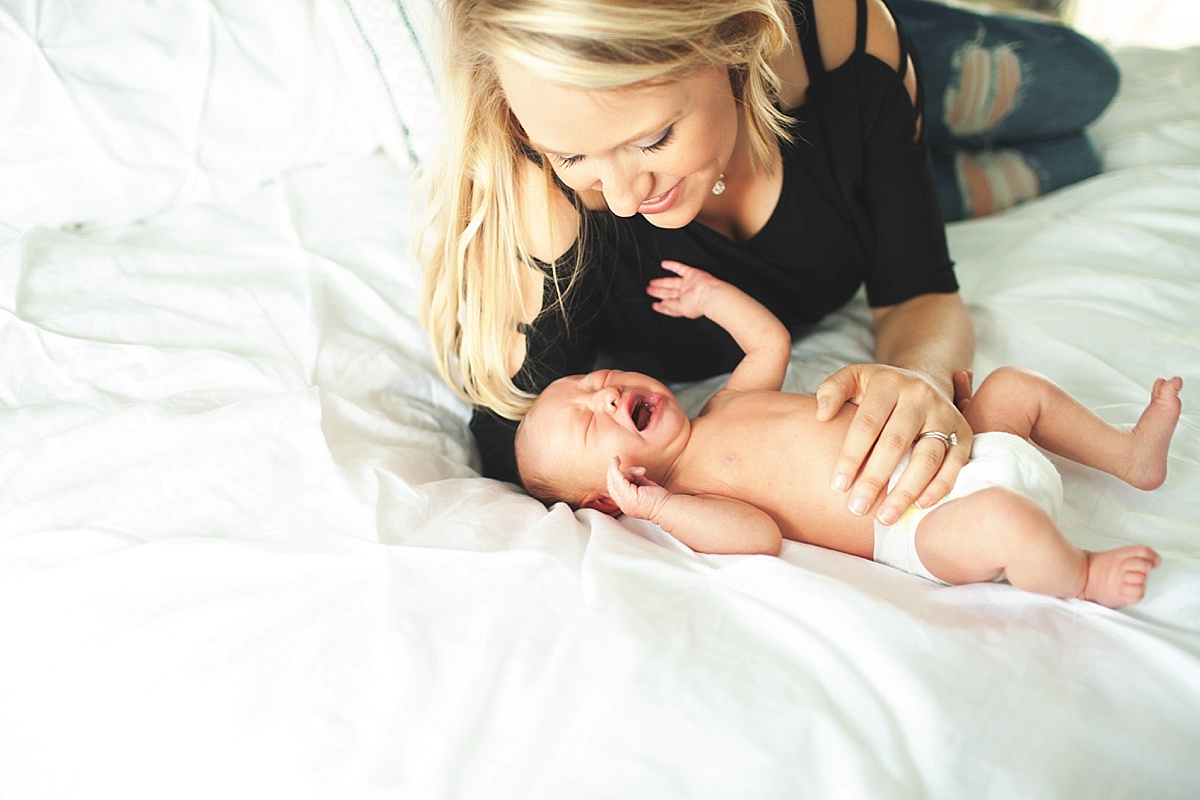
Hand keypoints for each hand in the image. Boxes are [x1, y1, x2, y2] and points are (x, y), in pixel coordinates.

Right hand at [606, 456, 671, 521]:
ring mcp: (623, 501)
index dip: (614, 477)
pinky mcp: (627, 495)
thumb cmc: (659, 498)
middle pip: (611, 484)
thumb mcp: (644, 487)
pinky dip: (615, 468)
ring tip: (641, 472)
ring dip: (625, 471)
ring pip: (614, 480)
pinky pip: (616, 478)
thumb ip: (635, 481)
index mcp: (626, 504)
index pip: (614, 490)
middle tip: (616, 460)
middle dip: (614, 471)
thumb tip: (631, 473)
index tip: (618, 467)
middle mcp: (622, 504)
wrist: (667, 507)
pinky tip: (616, 461)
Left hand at [646, 260, 722, 318]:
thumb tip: (661, 305)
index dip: (662, 305)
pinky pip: (679, 268)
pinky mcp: (691, 274)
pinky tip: (663, 264)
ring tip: (651, 282)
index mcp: (684, 304)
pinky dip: (671, 265)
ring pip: (671, 282)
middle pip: (669, 292)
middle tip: (649, 290)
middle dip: (658, 292)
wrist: (709, 294)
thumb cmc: (699, 303)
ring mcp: (688, 284)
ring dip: (661, 282)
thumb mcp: (680, 309)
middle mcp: (686, 294)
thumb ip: (670, 306)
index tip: (654, 305)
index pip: (670, 305)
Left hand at [815, 364, 971, 523]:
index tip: (837, 486)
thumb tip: (821, 414)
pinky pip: (955, 462)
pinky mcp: (963, 431)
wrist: (925, 378)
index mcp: (889, 384)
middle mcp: (919, 397)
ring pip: (927, 457)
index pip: (867, 424)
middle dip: (874, 479)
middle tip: (856, 509)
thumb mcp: (854, 377)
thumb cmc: (880, 388)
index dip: (851, 457)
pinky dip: (940, 485)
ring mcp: (944, 414)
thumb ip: (832, 390)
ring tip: (885, 517)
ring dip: (906, 490)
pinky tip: (920, 505)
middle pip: (895, 443)